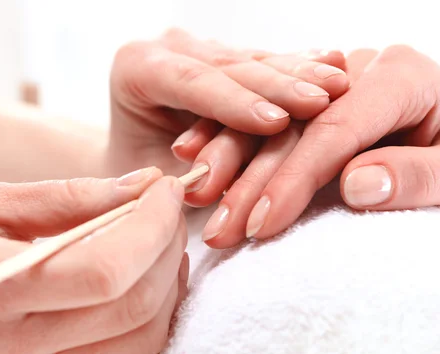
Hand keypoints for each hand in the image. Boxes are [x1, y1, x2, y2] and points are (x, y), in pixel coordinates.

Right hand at [0, 168, 187, 353]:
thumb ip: (68, 197)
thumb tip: (143, 186)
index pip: (102, 273)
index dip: (151, 227)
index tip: (164, 189)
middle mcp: (16, 350)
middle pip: (134, 307)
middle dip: (167, 247)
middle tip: (165, 205)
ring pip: (144, 338)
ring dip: (169, 282)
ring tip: (158, 237)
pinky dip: (155, 313)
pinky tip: (144, 274)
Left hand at [107, 28, 348, 177]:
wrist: (138, 154)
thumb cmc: (142, 174)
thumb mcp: (148, 177)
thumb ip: (174, 174)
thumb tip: (203, 183)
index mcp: (137, 67)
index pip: (190, 82)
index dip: (234, 102)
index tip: (276, 121)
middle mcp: (171, 47)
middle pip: (230, 66)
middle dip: (278, 85)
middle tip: (323, 100)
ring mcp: (202, 46)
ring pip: (256, 60)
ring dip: (300, 73)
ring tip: (340, 82)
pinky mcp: (230, 56)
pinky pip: (269, 62)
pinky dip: (302, 67)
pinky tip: (335, 64)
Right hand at [191, 45, 439, 245]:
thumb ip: (418, 176)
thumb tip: (356, 185)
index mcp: (400, 78)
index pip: (334, 130)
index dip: (294, 180)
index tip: (262, 225)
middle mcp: (357, 72)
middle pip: (290, 128)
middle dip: (249, 182)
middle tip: (220, 231)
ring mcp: (327, 86)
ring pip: (265, 121)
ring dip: (226, 162)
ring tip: (196, 201)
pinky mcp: (309, 103)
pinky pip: (259, 119)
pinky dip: (224, 138)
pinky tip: (194, 157)